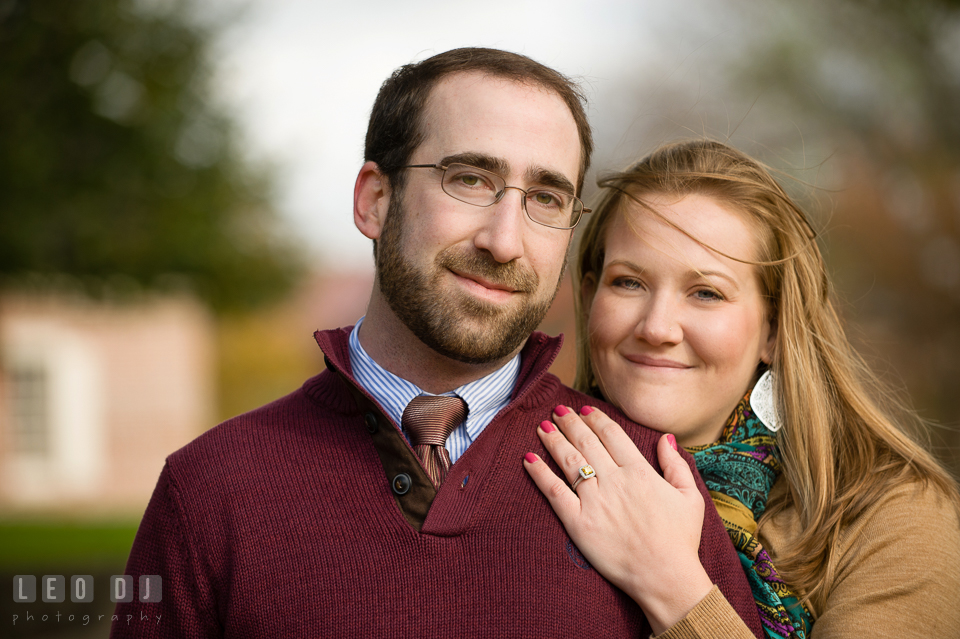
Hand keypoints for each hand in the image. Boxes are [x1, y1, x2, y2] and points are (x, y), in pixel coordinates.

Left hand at [523, 405, 713, 634]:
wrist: (665, 576)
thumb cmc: (680, 539)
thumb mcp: (690, 497)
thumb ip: (675, 464)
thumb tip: (665, 438)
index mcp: (640, 472)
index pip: (612, 434)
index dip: (596, 419)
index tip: (585, 410)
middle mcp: (614, 480)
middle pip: (586, 441)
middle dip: (569, 422)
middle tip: (558, 409)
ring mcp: (594, 501)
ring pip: (568, 460)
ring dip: (553, 439)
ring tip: (543, 426)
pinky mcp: (578, 522)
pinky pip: (554, 491)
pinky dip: (539, 473)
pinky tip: (528, 458)